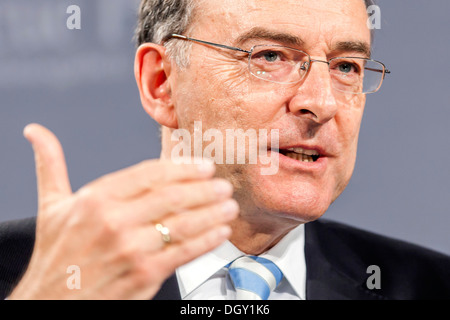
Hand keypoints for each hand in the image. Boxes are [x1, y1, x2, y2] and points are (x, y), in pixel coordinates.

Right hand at [9, 124, 237, 298]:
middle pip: (172, 196)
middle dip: (204, 189)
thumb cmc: (56, 255)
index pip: (149, 174)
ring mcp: (131, 249)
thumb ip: (51, 166)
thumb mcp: (51, 207)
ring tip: (229, 206)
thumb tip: (36, 132)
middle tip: (223, 185)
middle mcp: (114, 221)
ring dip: (212, 212)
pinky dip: (206, 240)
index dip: (182, 168)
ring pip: (183, 223)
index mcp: (95, 199)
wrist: (50, 304)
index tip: (204, 166)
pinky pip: (183, 252)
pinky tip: (220, 232)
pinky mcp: (144, 274)